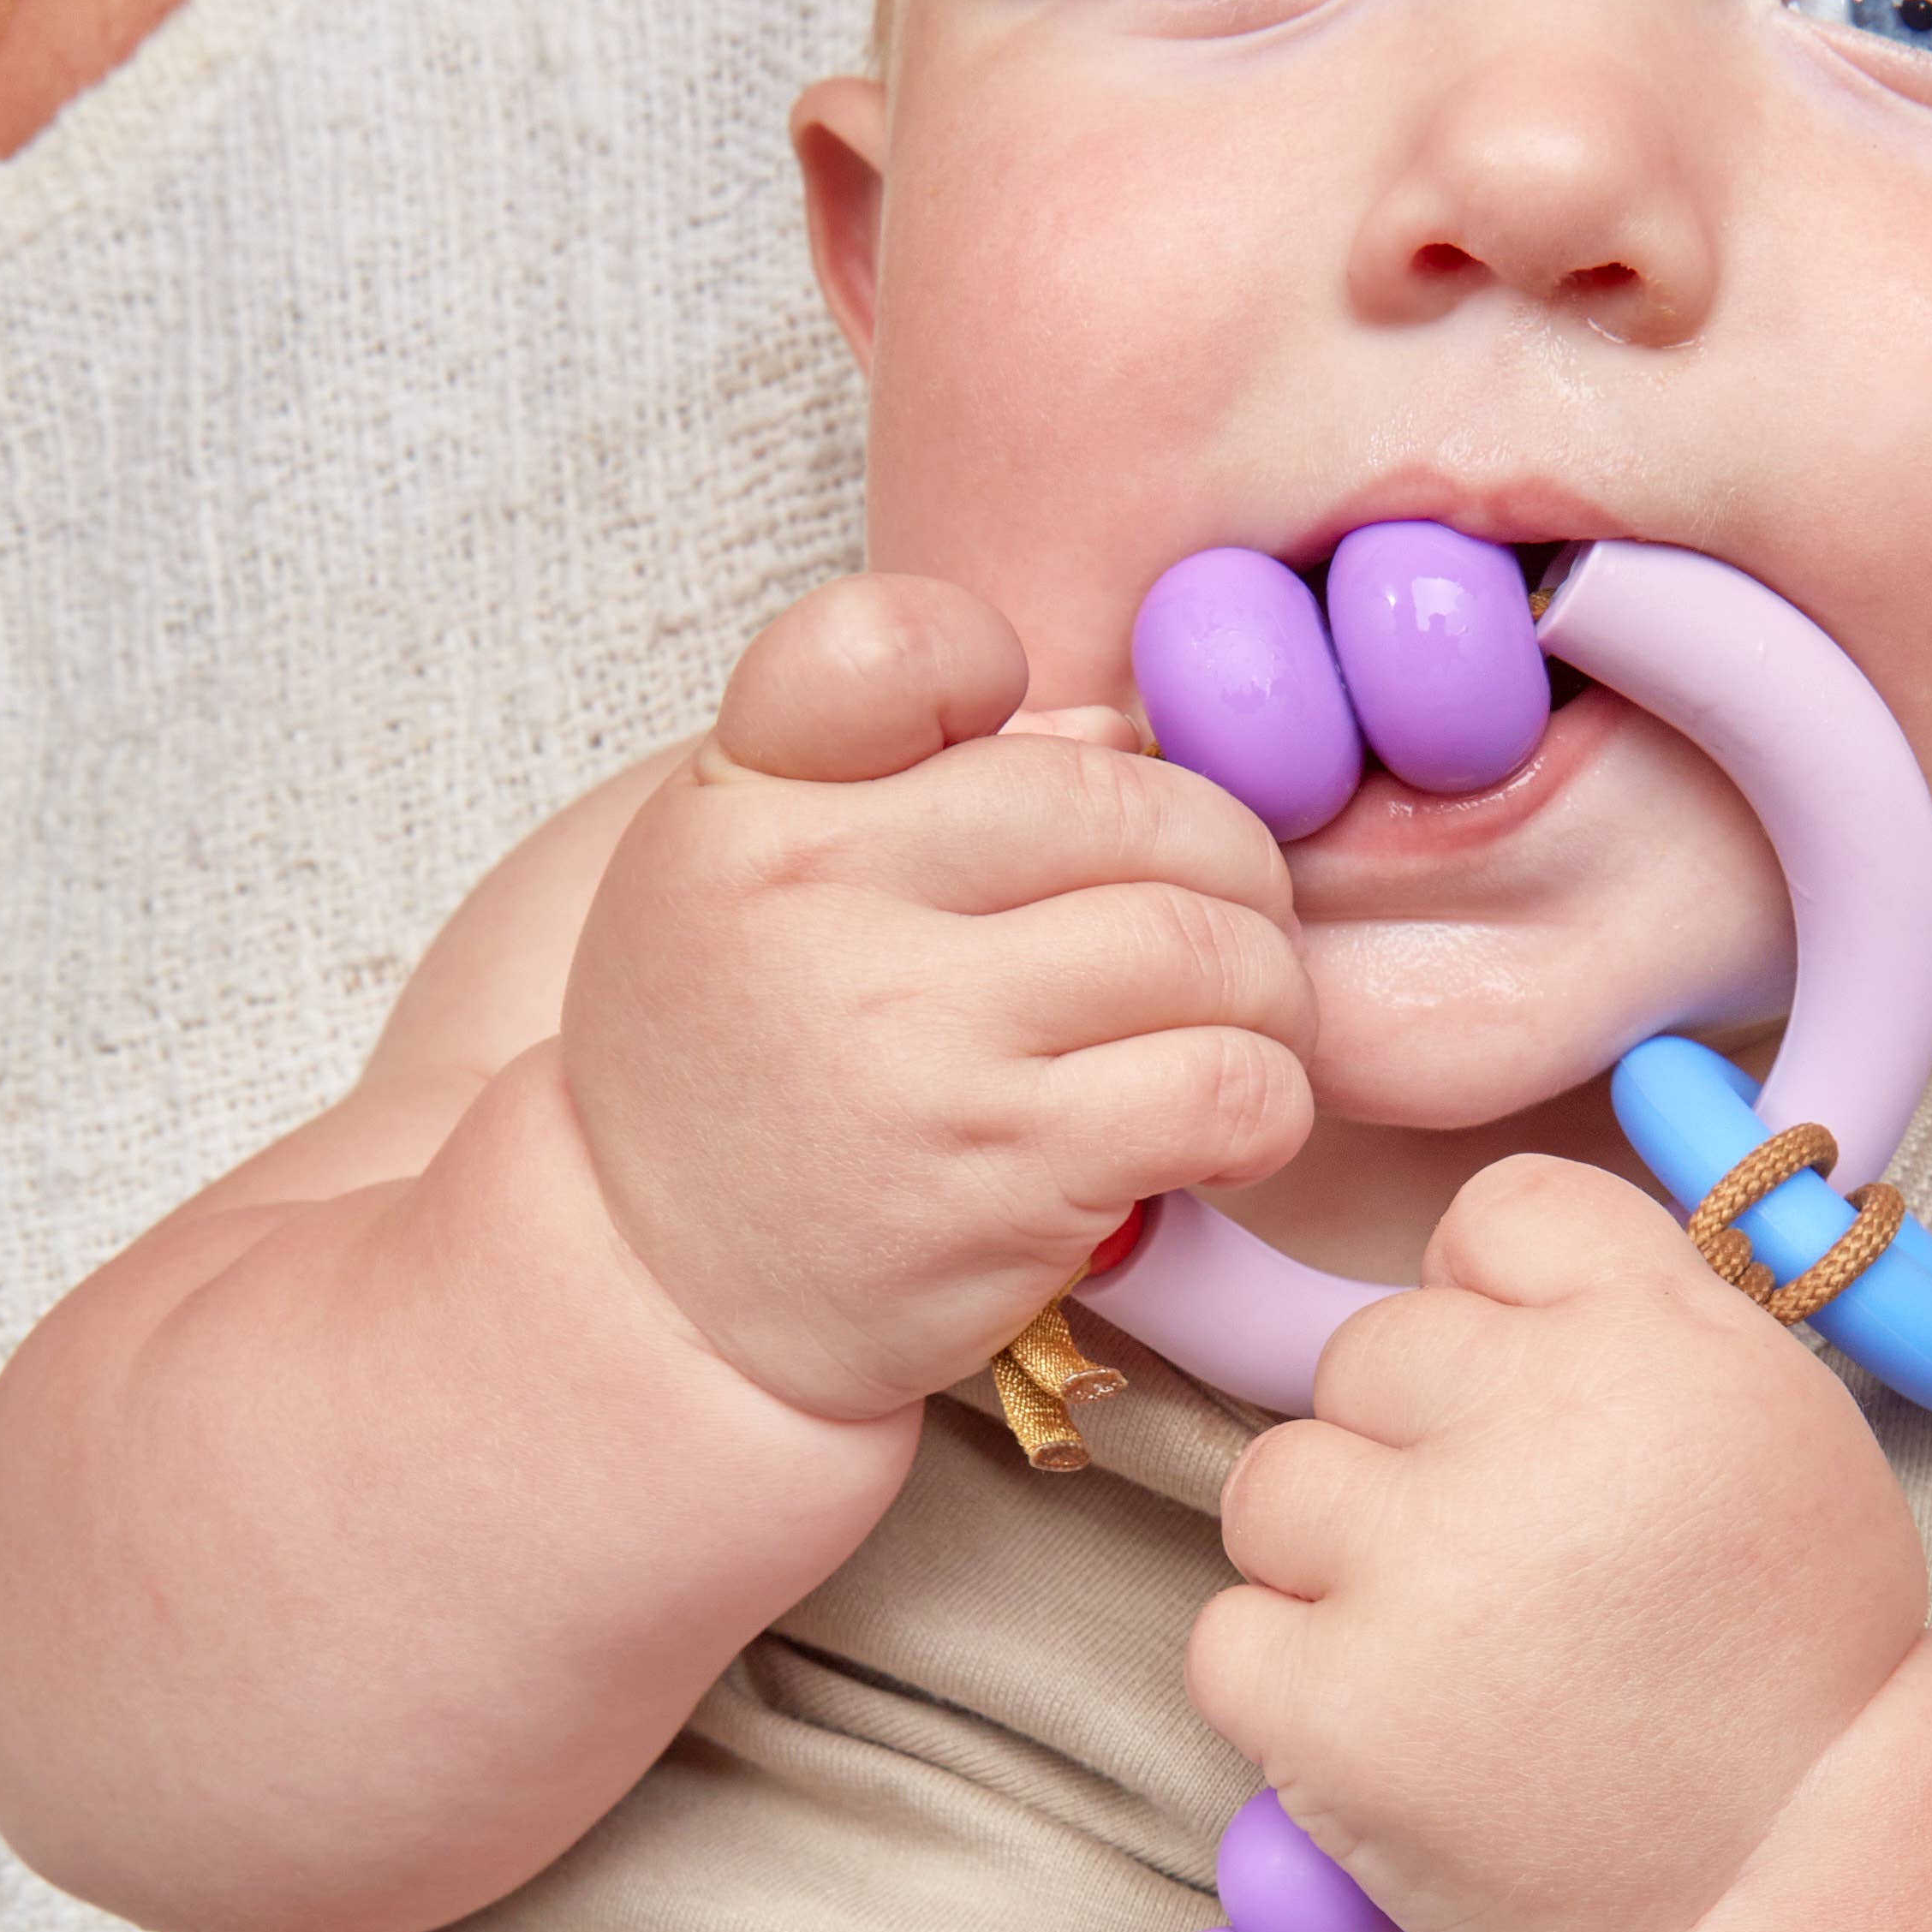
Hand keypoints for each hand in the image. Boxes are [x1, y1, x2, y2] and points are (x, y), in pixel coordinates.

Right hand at [563, 576, 1317, 1421]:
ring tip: (1240, 1029)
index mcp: (752, 800)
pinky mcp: (1006, 1175)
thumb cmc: (747, 1058)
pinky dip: (1267, 1101)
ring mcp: (918, 1041)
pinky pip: (1226, 1087)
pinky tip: (1224, 1127)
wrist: (664, 1290)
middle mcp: (819, 900)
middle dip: (1227, 862)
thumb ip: (913, 769)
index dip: (992, 667)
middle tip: (1225, 923)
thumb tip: (1122, 734)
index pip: (890, 641)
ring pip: (1205, 948)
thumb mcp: (757, 874)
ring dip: (1267, 990)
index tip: (1030, 763)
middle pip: (1129, 806)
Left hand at [1190, 1154, 1929, 1931]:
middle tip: (1512, 1563)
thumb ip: (1627, 1301)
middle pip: (1367, 1352)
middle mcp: (1534, 1431)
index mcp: (1653, 1338)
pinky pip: (1228, 1633)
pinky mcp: (1337, 1708)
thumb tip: (1455, 1258)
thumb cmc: (1785, 1646)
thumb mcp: (1770, 1413)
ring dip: (1335, 1556)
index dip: (1499, 1308)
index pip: (1495, 1214)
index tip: (1536, 1403)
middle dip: (1416, 1446)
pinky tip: (1397, 1722)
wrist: (1801, 1871)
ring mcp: (1423, 1571)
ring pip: (1275, 1482)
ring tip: (1449, 1644)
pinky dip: (1290, 1683)